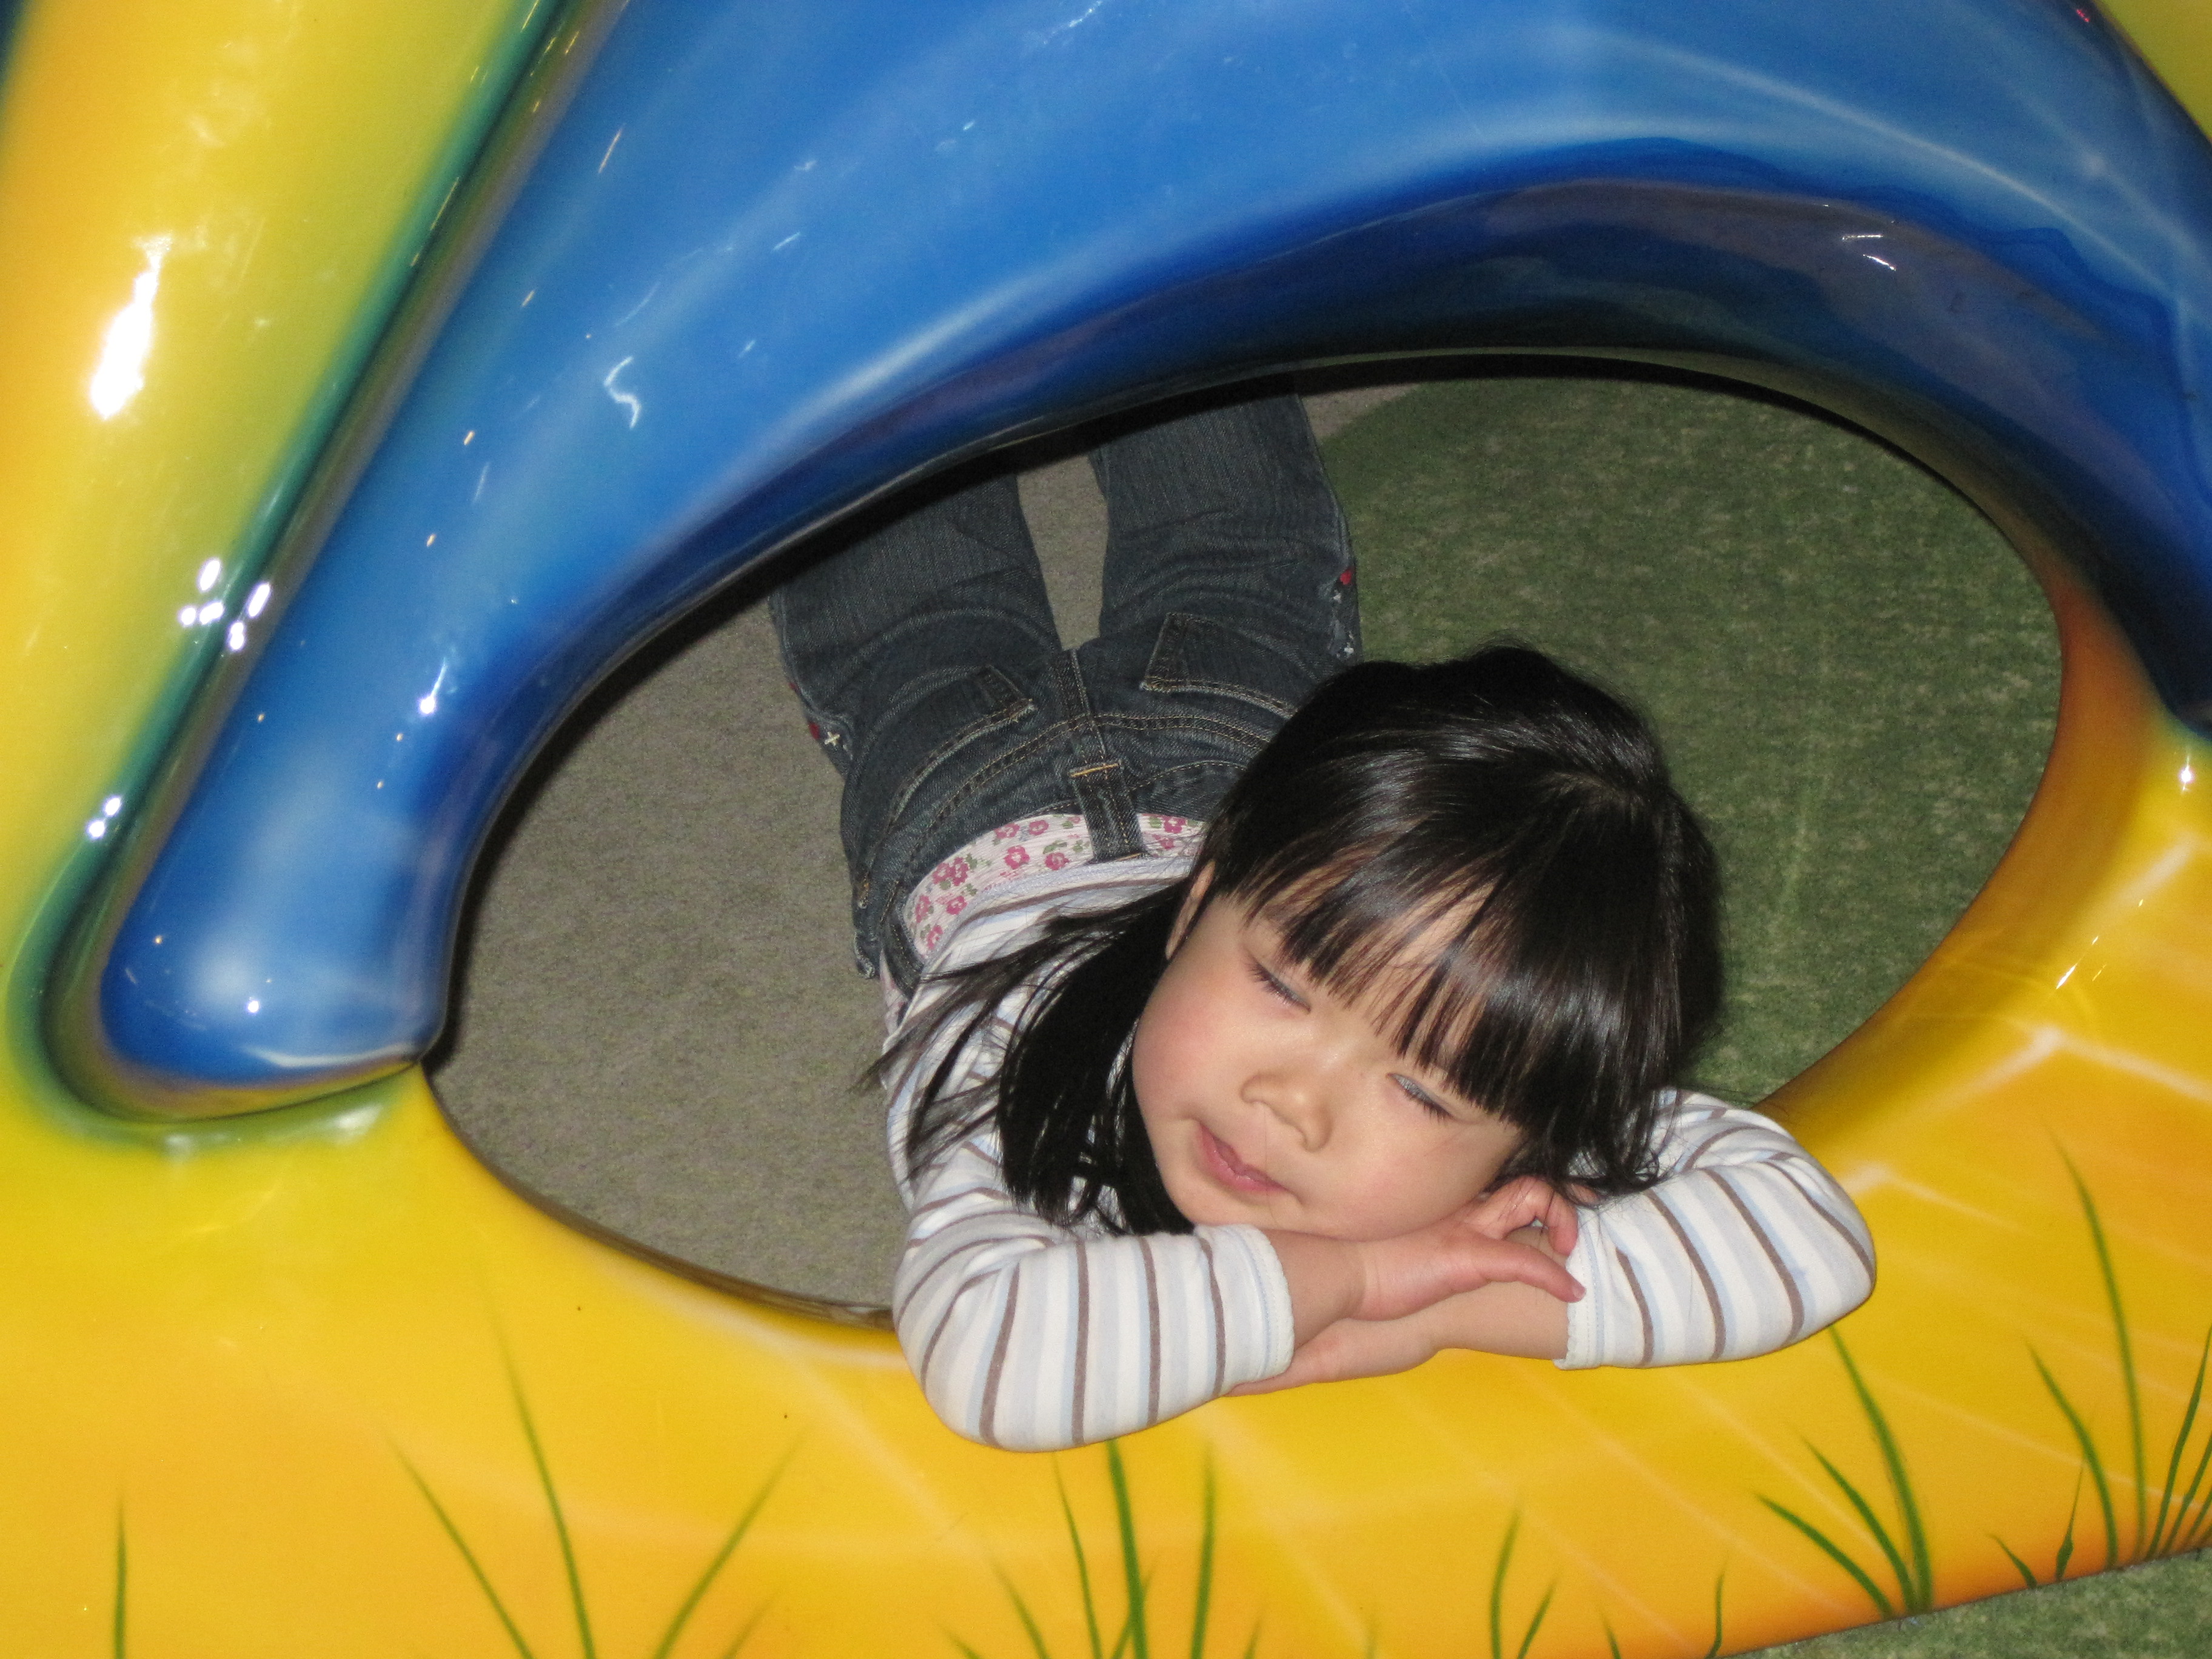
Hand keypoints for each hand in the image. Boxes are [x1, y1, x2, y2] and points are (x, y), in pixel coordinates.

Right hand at [1267, 1188, 1584, 1345]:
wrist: (1334, 1269)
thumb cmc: (1359, 1262)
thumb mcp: (1401, 1244)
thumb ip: (1422, 1237)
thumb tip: (1427, 1248)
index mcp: (1450, 1202)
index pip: (1503, 1179)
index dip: (1539, 1187)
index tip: (1566, 1200)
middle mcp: (1463, 1206)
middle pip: (1526, 1178)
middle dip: (1564, 1197)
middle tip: (1579, 1222)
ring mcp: (1466, 1228)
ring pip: (1533, 1197)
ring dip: (1564, 1220)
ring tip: (1571, 1248)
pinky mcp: (1466, 1257)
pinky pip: (1524, 1261)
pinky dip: (1552, 1276)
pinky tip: (1571, 1292)